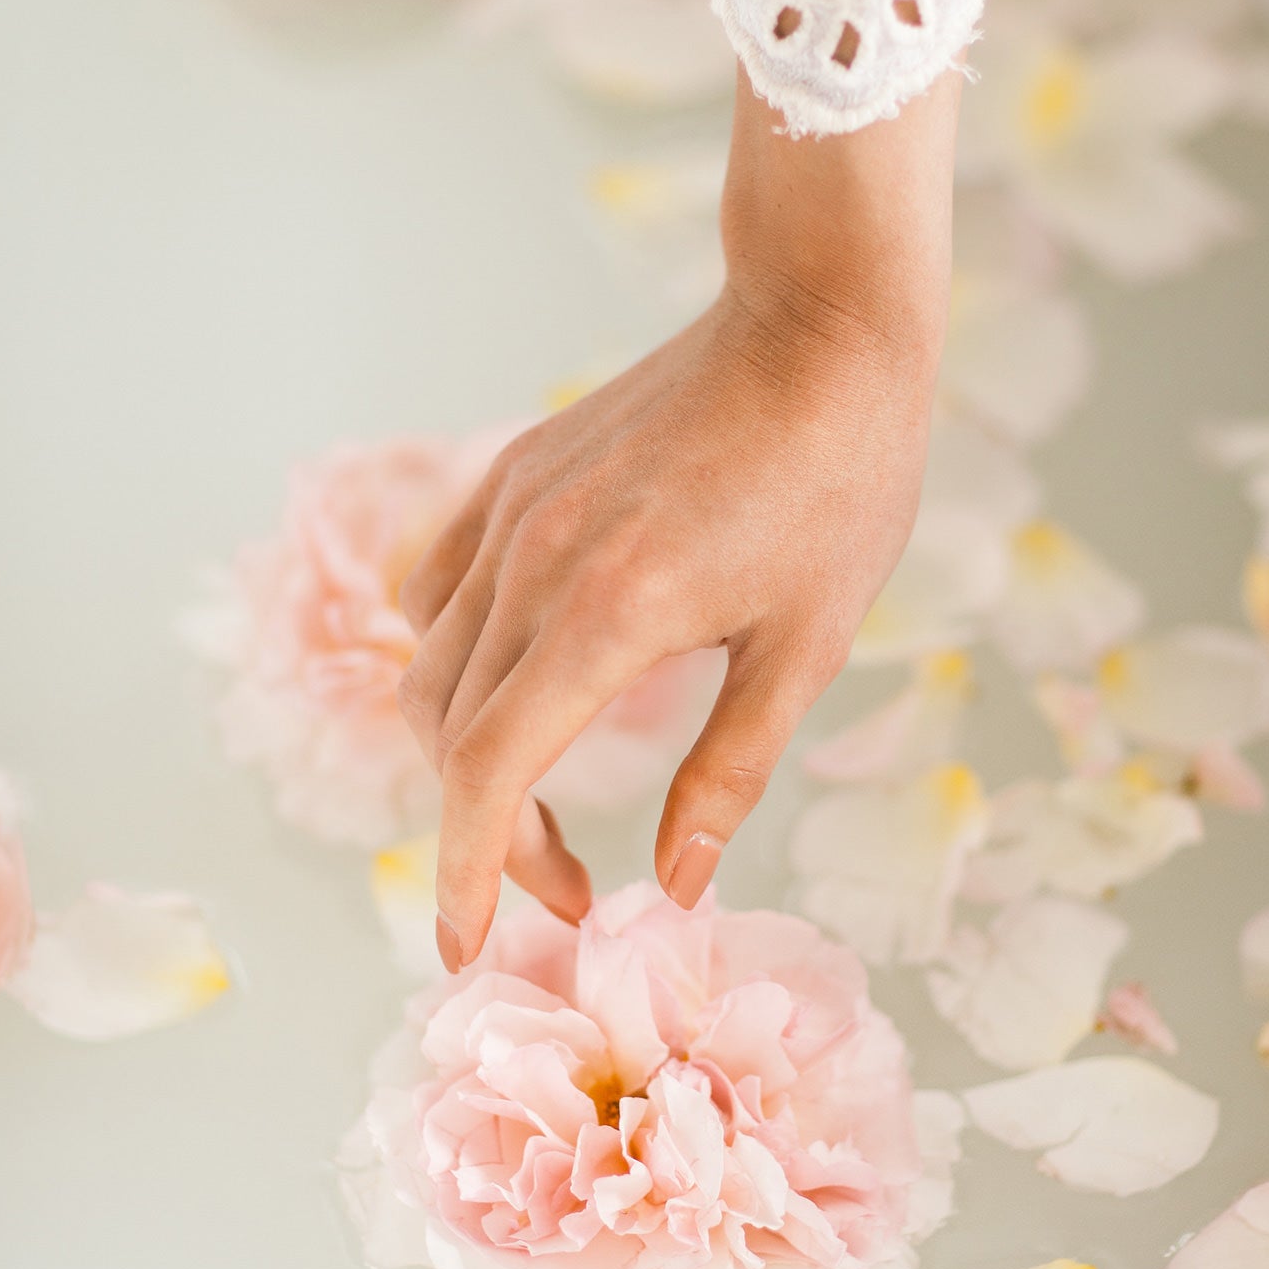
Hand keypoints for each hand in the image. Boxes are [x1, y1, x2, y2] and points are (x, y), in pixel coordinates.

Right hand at [399, 64, 962, 968]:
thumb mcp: (807, 647)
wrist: (817, 323)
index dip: (467, 871)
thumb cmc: (839, 482)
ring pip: (430, 664)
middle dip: (491, 834)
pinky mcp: (517, 471)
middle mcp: (533, 560)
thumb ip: (729, 772)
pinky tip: (514, 684)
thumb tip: (675, 881)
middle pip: (451, 735)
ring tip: (540, 799)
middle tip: (569, 884)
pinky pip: (441, 587)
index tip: (465, 945)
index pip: (488, 773)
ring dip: (465, 753)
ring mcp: (512, 508)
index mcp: (609, 613)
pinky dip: (453, 660)